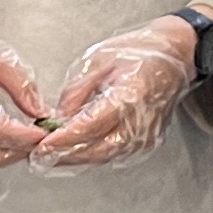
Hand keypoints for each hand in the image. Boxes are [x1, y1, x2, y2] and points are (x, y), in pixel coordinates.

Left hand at [29, 15, 203, 171]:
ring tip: (48, 158)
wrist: (176, 57)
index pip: (91, 126)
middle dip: (64, 156)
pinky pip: (114, 155)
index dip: (63, 139)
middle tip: (36, 158)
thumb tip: (58, 119)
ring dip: (75, 160)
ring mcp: (146, 136)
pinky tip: (72, 153)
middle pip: (97, 150)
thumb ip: (77, 92)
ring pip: (104, 157)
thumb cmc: (140, 52)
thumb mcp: (98, 60)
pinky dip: (91, 156)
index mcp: (130, 96)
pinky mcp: (146, 143)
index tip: (40, 146)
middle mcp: (141, 122)